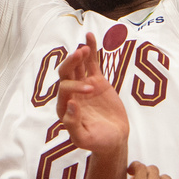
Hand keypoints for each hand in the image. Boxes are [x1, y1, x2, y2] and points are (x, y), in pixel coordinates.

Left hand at [56, 32, 128, 153]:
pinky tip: (89, 36)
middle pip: (66, 73)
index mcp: (64, 107)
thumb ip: (74, 124)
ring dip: (79, 55)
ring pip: (78, 65)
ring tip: (84, 47)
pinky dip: (91, 50)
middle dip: (71, 62)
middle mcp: (71, 94)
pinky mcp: (97, 81)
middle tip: (80, 54)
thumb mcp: (84, 139)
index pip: (64, 89)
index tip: (90, 91)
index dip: (74, 87)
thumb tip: (70, 103)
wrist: (115, 139)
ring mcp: (84, 85)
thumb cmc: (98, 142)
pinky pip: (92, 63)